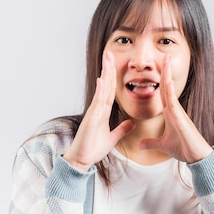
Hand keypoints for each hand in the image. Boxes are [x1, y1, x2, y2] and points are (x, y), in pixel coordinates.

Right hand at [63, 51, 134, 171]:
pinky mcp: (92, 118)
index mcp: (103, 112)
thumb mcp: (112, 138)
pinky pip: (98, 102)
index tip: (114, 64)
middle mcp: (98, 109)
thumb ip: (122, 129)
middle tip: (110, 53)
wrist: (81, 160)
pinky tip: (102, 80)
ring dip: (105, 74)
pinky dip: (100, 90)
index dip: (112, 77)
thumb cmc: (92, 149)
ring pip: (102, 89)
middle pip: (105, 85)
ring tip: (107, 60)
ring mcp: (94, 112)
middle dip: (108, 69)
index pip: (109, 90)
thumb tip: (132, 123)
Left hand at [139, 55, 212, 163]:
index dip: (159, 79)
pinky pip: (173, 101)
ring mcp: (178, 111)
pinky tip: (166, 80)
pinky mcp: (181, 117)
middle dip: (165, 70)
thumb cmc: (183, 149)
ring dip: (168, 73)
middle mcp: (174, 109)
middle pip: (167, 85)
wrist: (196, 158)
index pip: (163, 92)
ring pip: (171, 89)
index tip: (156, 67)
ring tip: (166, 58)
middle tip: (163, 54)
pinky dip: (169, 90)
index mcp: (170, 113)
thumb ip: (151, 143)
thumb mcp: (162, 145)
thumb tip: (140, 145)